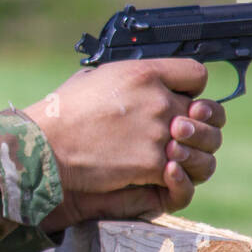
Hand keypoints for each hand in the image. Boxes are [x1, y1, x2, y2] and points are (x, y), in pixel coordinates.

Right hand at [23, 61, 225, 231]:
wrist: (45, 148)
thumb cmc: (60, 114)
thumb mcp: (93, 79)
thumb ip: (126, 78)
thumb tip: (138, 83)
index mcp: (143, 73)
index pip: (197, 74)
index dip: (192, 89)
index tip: (182, 99)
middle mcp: (158, 100)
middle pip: (207, 112)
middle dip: (198, 125)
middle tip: (182, 135)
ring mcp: (159, 134)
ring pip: (205, 145)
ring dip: (194, 153)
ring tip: (174, 157)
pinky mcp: (153, 164)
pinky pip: (184, 173)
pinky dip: (175, 178)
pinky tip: (160, 175)